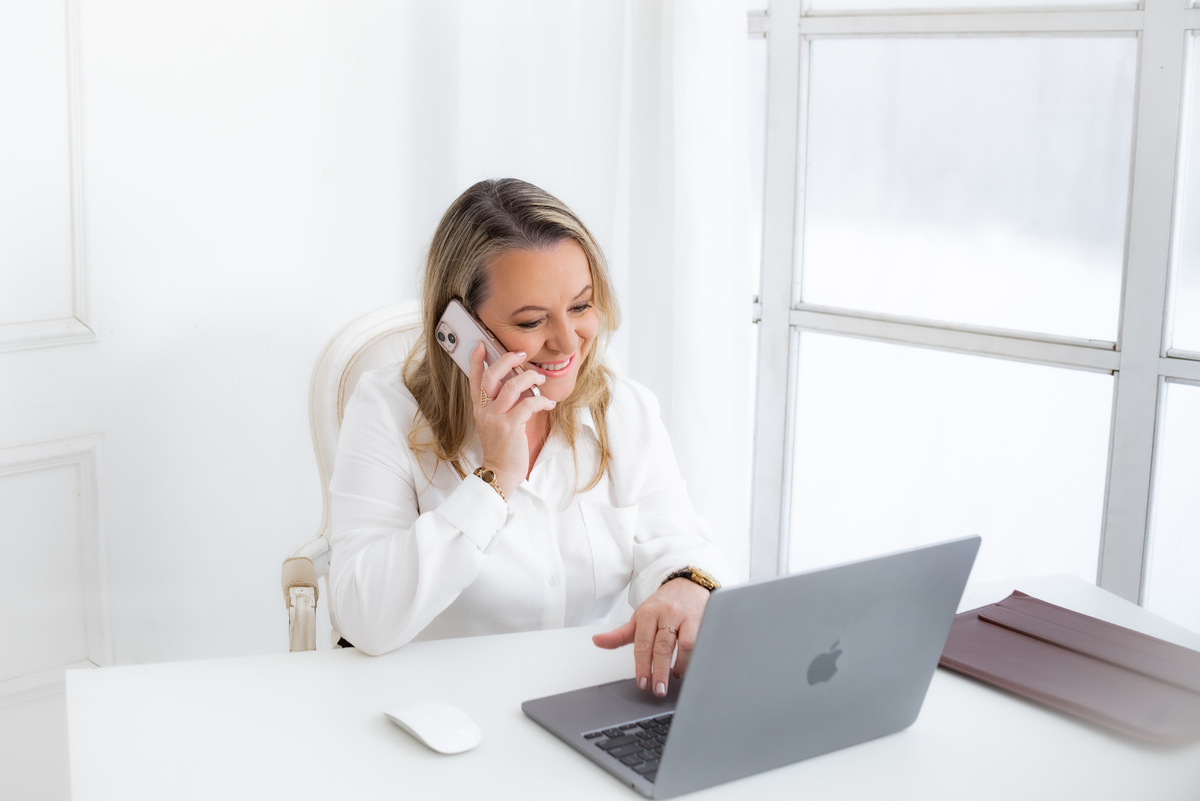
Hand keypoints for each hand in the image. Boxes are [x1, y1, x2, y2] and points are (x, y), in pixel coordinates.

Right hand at [469, 341, 555, 496]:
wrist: (500, 472)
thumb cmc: (501, 448)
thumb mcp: (495, 424)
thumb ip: (501, 405)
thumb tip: (518, 386)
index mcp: (480, 409)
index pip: (474, 380)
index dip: (476, 361)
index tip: (481, 345)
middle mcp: (485, 411)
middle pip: (492, 376)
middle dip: (507, 360)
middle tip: (521, 354)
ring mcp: (496, 418)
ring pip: (511, 386)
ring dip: (529, 378)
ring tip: (539, 378)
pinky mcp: (510, 426)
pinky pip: (528, 404)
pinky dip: (541, 400)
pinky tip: (549, 403)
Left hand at [592, 578, 709, 696]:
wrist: (687, 584)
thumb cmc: (663, 605)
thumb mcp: (639, 618)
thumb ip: (620, 634)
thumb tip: (597, 641)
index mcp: (648, 613)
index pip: (643, 643)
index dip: (642, 666)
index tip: (643, 683)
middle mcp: (667, 613)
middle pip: (662, 646)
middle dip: (659, 670)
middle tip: (658, 689)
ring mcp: (687, 615)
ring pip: (685, 643)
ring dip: (680, 664)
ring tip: (676, 677)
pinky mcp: (704, 618)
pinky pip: (701, 641)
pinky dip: (696, 657)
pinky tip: (691, 666)